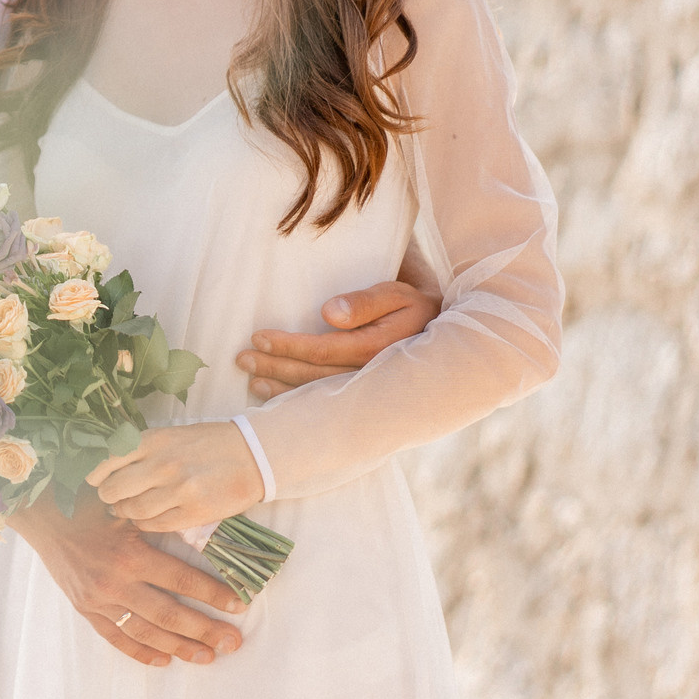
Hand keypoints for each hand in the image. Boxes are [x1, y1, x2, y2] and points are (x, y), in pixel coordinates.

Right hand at [9, 490, 244, 667]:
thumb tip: (204, 529)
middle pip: (169, 613)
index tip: (239, 605)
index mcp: (130, 553)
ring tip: (207, 657)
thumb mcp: (128, 507)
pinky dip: (140, 651)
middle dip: (204, 630)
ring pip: (146, 631)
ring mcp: (98, 599)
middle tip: (232, 643)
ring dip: (179, 647)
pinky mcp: (85, 608)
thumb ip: (160, 522)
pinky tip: (164, 661)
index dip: (213, 594)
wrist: (43, 514)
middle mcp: (115, 581)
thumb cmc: (90, 503)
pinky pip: (115, 637)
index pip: (181, 579)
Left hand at [86, 421, 264, 534]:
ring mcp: (179, 490)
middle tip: (112, 497)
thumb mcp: (170, 434)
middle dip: (108, 496)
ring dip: (125, 512)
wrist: (253, 455)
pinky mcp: (194, 512)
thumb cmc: (208, 443)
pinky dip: (145, 523)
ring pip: (132, 510)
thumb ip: (138, 448)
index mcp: (154, 440)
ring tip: (129, 508)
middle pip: (113, 489)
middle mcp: (163, 464)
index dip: (94, 474)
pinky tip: (148, 517)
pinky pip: (155, 525)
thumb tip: (102, 464)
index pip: (106, 460)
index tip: (93, 479)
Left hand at [236, 278, 436, 399]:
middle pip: (317, 378)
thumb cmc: (418, 302)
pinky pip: (330, 406)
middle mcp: (377, 377)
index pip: (326, 351)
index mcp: (383, 349)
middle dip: (277, 368)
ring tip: (252, 379)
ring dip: (282, 389)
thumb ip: (367, 301)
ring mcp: (374, 392)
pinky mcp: (371, 400)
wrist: (455, 337)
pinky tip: (275, 399)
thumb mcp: (399, 291)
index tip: (259, 336)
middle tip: (243, 359)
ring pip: (321, 396)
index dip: (290, 345)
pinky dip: (300, 404)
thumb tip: (328, 313)